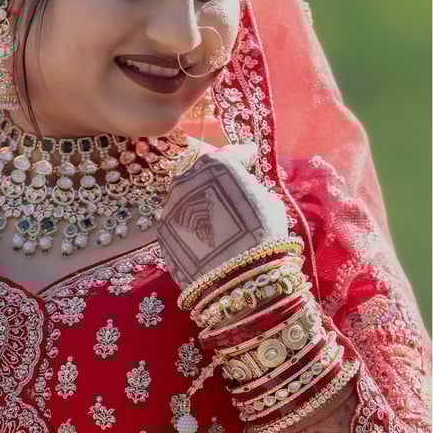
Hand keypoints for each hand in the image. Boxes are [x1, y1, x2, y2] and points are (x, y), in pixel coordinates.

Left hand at [156, 141, 288, 290]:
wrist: (235, 278)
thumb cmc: (262, 235)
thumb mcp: (270, 202)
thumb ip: (254, 188)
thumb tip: (249, 187)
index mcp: (217, 165)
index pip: (234, 153)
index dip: (247, 158)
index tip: (253, 162)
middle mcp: (187, 179)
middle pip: (204, 172)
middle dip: (218, 179)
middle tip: (233, 193)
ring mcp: (170, 206)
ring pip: (187, 196)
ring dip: (201, 202)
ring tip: (217, 220)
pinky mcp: (163, 232)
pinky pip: (179, 221)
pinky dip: (191, 225)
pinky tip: (205, 239)